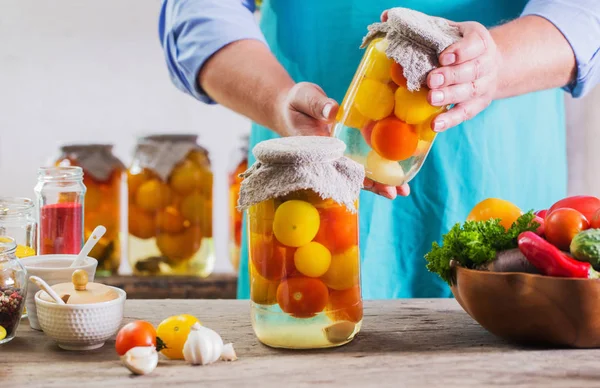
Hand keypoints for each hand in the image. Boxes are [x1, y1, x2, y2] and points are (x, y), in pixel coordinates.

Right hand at [275, 82, 409, 199]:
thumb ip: (317, 104)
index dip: (352, 174)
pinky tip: (397, 178)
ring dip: (379, 183)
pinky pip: (360, 164)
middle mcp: (327, 158)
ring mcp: (336, 157)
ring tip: (401, 192)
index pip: (335, 164)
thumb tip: (332, 111)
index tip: (368, 182)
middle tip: (392, 193)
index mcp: (316, 148)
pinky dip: (377, 172)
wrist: (289, 109)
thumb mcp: (303, 97)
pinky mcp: (343, 153)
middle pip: (350, 176)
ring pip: (358, 174)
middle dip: (372, 186)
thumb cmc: (294, 103)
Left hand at [380, 11, 498, 131]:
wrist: (494, 64)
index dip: (459, 51)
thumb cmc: (460, 45)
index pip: (473, 45)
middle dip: (450, 76)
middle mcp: (485, 63)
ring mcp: (483, 85)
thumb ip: (423, 26)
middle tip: (431, 80)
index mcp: (478, 41)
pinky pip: (465, 113)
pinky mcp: (477, 104)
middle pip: (470, 71)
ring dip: (449, 97)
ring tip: (432, 99)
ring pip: (468, 92)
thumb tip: (385, 16)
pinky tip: (434, 125)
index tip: (443, 56)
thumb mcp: (449, 30)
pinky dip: (450, 120)